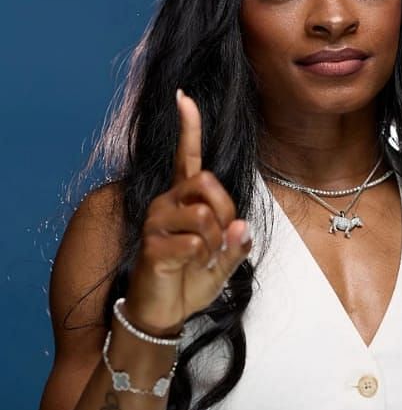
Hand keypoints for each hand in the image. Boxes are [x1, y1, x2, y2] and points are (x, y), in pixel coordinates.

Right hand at [124, 89, 252, 336]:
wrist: (165, 311)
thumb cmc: (193, 278)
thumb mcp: (226, 259)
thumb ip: (237, 241)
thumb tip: (241, 225)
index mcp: (185, 199)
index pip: (186, 157)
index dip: (188, 127)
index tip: (183, 97)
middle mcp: (166, 203)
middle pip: (206, 181)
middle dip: (225, 208)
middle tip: (223, 236)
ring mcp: (156, 223)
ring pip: (204, 214)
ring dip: (216, 240)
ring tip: (206, 258)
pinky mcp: (152, 246)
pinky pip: (193, 242)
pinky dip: (205, 258)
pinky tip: (193, 267)